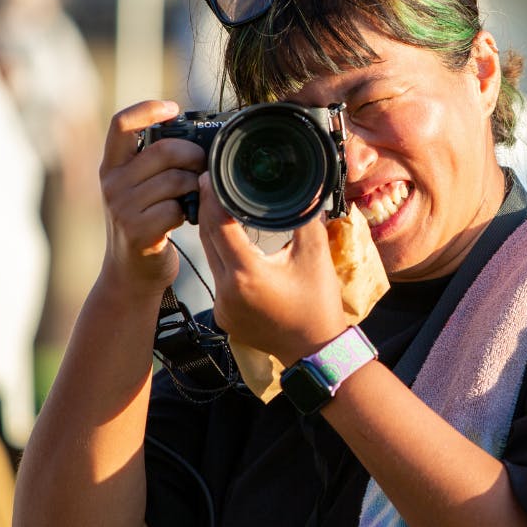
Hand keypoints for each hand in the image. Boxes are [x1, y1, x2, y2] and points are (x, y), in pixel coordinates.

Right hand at [97, 101, 204, 296]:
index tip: (173, 108)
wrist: (130, 275)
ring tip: (195, 196)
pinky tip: (187, 219)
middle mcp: (111, 183)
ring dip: (195, 187)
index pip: (121, 124)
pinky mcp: (136, 230)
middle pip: (163, 150)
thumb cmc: (145, 226)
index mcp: (111, 166)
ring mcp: (121, 207)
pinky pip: (176, 208)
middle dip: (193, 155)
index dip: (148, 109)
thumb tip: (196, 139)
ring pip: (175, 179)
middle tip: (203, 167)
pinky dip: (189, 212)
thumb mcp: (138, 190)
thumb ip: (153, 164)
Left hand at [196, 175, 346, 365]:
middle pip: (208, 239)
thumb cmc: (318, 306)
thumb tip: (305, 189)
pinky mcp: (223, 315)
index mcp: (247, 274)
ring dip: (214, 234)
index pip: (219, 225)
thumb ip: (305, 218)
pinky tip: (233, 248)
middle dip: (209, 210)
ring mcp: (222, 306)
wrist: (314, 351)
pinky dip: (223, 260)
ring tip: (221, 210)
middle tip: (212, 184)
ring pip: (211, 259)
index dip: (213, 197)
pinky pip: (217, 279)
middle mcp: (227, 291)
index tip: (210, 176)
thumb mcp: (315, 256)